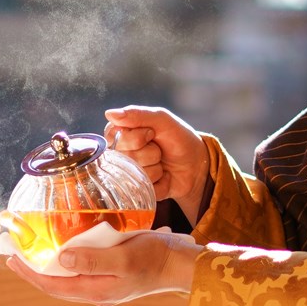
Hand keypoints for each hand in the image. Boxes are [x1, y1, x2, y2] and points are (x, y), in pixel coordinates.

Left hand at [8, 228, 201, 304]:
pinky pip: (81, 272)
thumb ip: (93, 260)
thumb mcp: (123, 256)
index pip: (53, 286)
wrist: (180, 264)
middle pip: (56, 285)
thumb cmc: (155, 257)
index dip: (30, 273)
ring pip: (68, 280)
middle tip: (14, 255)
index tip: (13, 260)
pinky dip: (66, 263)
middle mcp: (97, 293)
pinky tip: (62, 252)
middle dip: (33, 271)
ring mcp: (105, 287)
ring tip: (32, 253)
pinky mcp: (112, 277)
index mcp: (97, 291)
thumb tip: (61, 261)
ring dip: (48, 267)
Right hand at [105, 104, 211, 225]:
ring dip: (157, 168)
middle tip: (159, 149)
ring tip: (161, 163)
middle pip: (128, 158)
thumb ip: (137, 114)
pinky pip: (145, 189)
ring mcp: (127, 175)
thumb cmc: (177, 137)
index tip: (152, 134)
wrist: (196, 162)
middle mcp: (119, 155)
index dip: (140, 137)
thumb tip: (110, 113)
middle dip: (151, 152)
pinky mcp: (138, 192)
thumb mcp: (161, 119)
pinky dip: (161, 183)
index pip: (118, 138)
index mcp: (119, 134)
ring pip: (137, 175)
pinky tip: (163, 177)